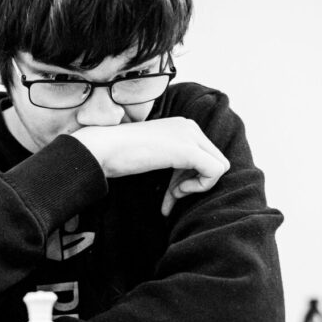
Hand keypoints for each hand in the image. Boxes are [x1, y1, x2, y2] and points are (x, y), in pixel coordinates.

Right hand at [71, 117, 229, 215]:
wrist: (101, 149)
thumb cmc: (120, 155)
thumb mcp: (154, 154)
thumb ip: (175, 161)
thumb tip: (190, 182)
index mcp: (183, 126)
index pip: (206, 155)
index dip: (192, 178)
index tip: (170, 191)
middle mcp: (190, 126)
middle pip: (216, 161)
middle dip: (196, 183)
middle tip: (172, 195)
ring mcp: (190, 136)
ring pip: (220, 167)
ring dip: (196, 187)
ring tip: (171, 195)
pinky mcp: (188, 150)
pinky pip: (215, 172)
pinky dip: (198, 188)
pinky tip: (175, 193)